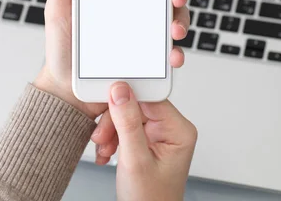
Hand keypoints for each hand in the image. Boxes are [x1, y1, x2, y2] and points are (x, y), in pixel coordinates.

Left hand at [33, 0, 191, 119]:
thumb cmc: (62, 44)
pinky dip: (174, 53)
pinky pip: (169, 52)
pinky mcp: (150, 59)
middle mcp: (138, 7)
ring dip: (181, 20)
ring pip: (176, 18)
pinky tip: (171, 56)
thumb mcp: (57, 5)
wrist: (65, 87)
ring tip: (173, 30)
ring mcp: (147, 33)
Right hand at [103, 82, 196, 200]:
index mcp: (179, 130)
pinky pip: (125, 126)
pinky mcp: (145, 139)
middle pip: (136, 105)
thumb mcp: (135, 160)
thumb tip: (121, 91)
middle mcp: (171, 129)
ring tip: (104, 149)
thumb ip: (128, 124)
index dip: (127, 97)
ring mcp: (158, 134)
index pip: (151, 97)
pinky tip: (106, 151)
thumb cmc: (151, 200)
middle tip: (102, 137)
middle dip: (114, 121)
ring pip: (127, 115)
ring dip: (110, 131)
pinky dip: (111, 137)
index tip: (108, 101)